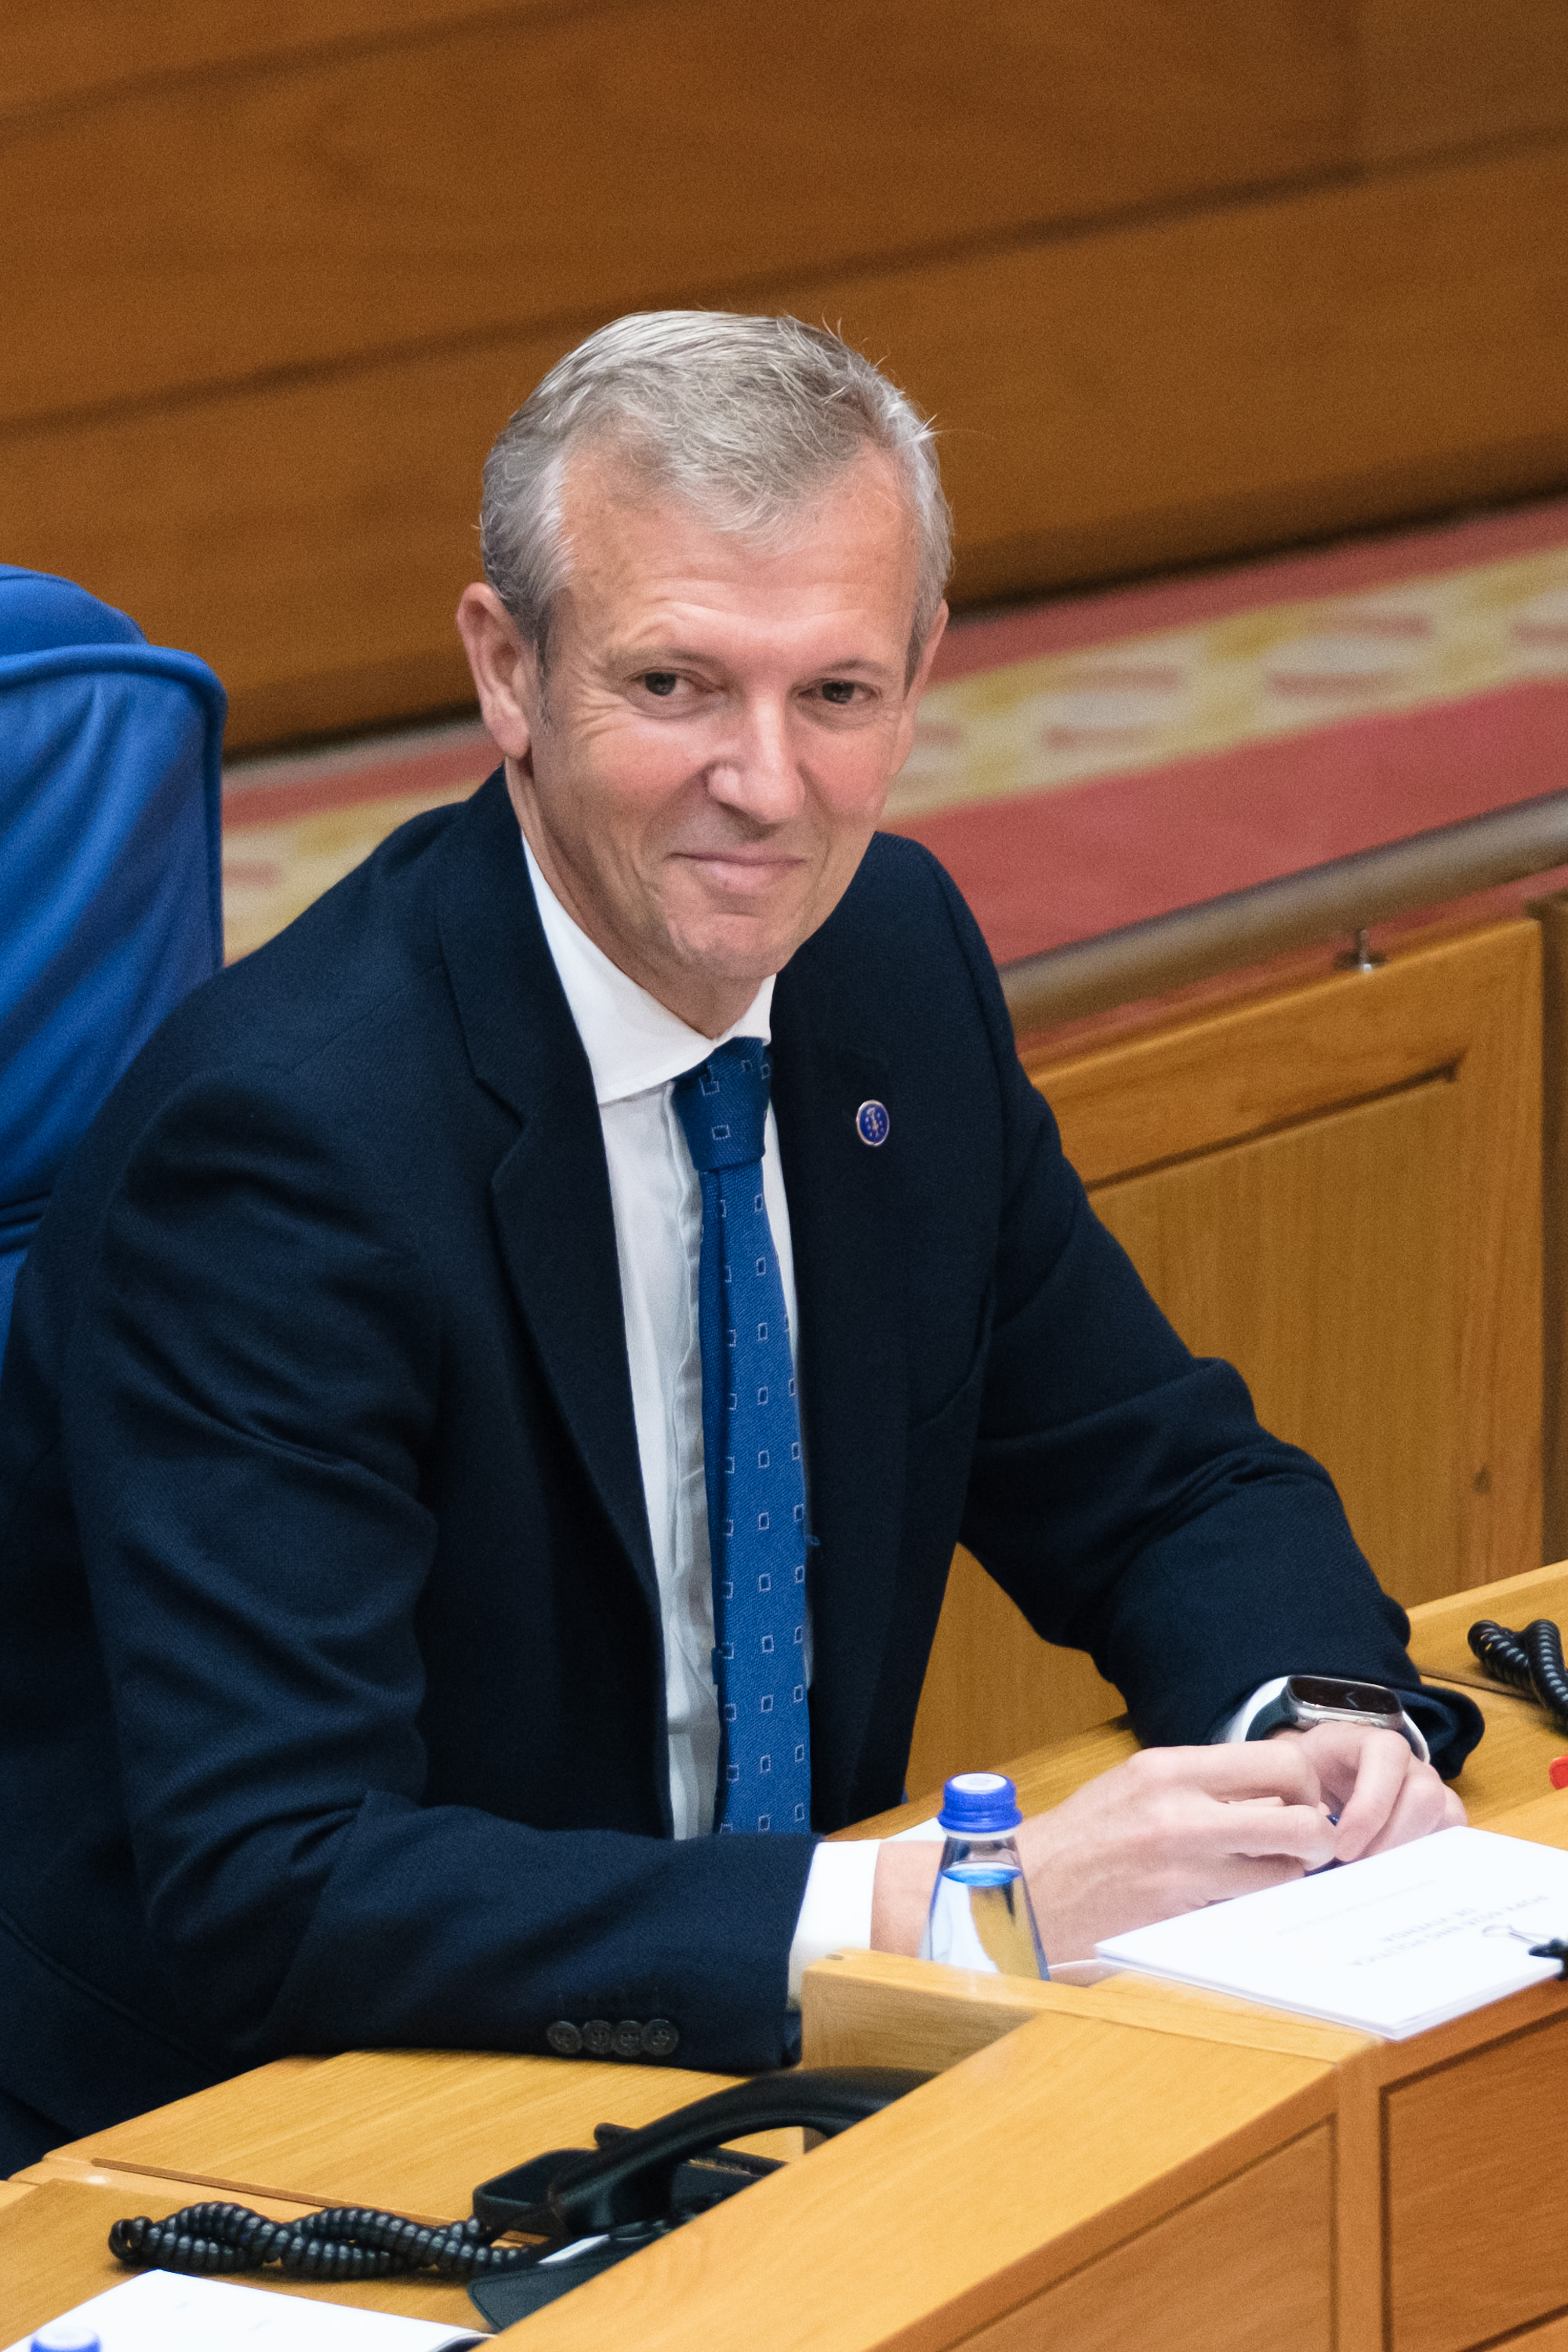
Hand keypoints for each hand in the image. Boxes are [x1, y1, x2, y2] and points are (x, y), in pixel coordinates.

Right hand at [1014, 1742, 1340, 1962]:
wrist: (1025, 1888)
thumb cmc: (1083, 1837)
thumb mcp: (1137, 1784)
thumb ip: (1201, 1783)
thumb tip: (1273, 1792)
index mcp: (1169, 1767)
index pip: (1280, 1762)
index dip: (1308, 1786)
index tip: (1302, 1802)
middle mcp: (1179, 1812)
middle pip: (1299, 1819)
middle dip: (1316, 1837)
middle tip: (1308, 1846)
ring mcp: (1181, 1867)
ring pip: (1282, 1873)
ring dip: (1284, 1877)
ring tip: (1264, 1875)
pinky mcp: (1178, 1914)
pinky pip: (1246, 1909)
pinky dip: (1251, 1907)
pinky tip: (1231, 1901)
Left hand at [1284, 1721, 1464, 1861]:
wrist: (1315, 1781)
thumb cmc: (1307, 1782)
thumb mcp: (1297, 1783)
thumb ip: (1304, 1808)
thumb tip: (1315, 1850)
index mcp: (1370, 1742)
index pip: (1388, 1756)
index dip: (1369, 1807)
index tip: (1341, 1848)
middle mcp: (1409, 1763)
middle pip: (1425, 1795)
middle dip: (1392, 1840)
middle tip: (1360, 1869)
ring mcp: (1430, 1789)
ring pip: (1447, 1819)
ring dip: (1411, 1853)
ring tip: (1375, 1875)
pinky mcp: (1440, 1818)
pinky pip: (1452, 1839)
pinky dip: (1427, 1862)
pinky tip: (1394, 1877)